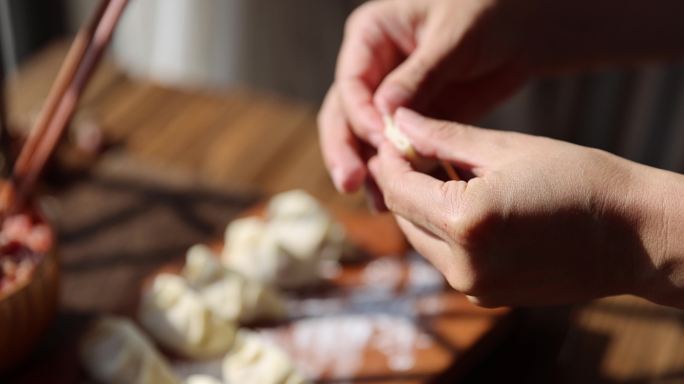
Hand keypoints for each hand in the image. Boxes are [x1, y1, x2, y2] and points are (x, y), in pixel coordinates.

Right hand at [318, 0, 530, 192]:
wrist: (523, 30)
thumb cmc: (487, 14)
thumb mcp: (453, 38)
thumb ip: (419, 75)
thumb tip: (384, 113)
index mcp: (371, 35)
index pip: (351, 82)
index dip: (359, 114)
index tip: (379, 138)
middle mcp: (373, 68)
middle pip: (345, 114)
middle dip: (346, 149)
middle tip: (349, 181)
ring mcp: (390, 99)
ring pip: (366, 139)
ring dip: (367, 170)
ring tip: (374, 202)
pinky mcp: (413, 123)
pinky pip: (397, 152)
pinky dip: (397, 175)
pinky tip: (394, 201)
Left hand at [368, 108, 683, 307]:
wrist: (634, 234)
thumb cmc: (579, 180)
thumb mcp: (506, 149)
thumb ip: (443, 138)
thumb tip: (399, 123)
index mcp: (465, 224)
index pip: (399, 189)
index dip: (389, 160)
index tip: (390, 137)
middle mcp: (463, 266)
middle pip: (405, 217)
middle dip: (401, 182)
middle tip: (410, 149)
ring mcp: (474, 288)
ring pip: (422, 240)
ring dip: (421, 207)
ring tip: (438, 171)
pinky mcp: (487, 297)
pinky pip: (446, 258)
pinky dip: (443, 229)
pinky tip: (460, 201)